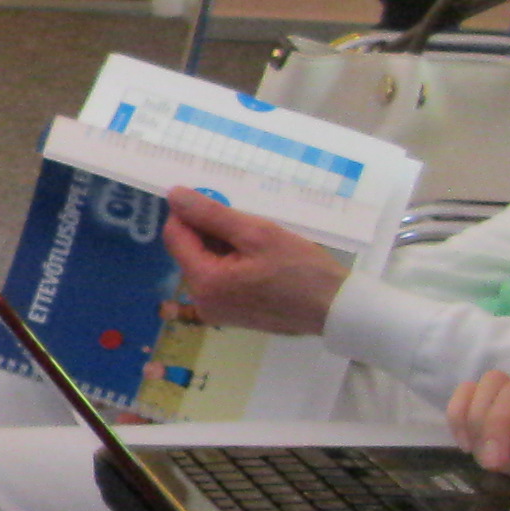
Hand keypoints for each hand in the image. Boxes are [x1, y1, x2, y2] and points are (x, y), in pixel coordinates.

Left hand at [157, 186, 349, 338]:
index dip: (188, 213)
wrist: (336, 309)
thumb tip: (174, 195)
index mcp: (204, 282)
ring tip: (255, 240)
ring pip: (204, 264)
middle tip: (244, 221)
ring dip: (221, 245)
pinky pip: (218, 279)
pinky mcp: (231, 315)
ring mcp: (216, 311)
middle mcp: (202, 302)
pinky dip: (230, 262)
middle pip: (188, 251)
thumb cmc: (300, 269)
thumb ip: (212, 214)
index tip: (215, 201)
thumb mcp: (257, 233)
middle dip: (208, 230)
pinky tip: (256, 256)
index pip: (175, 236)